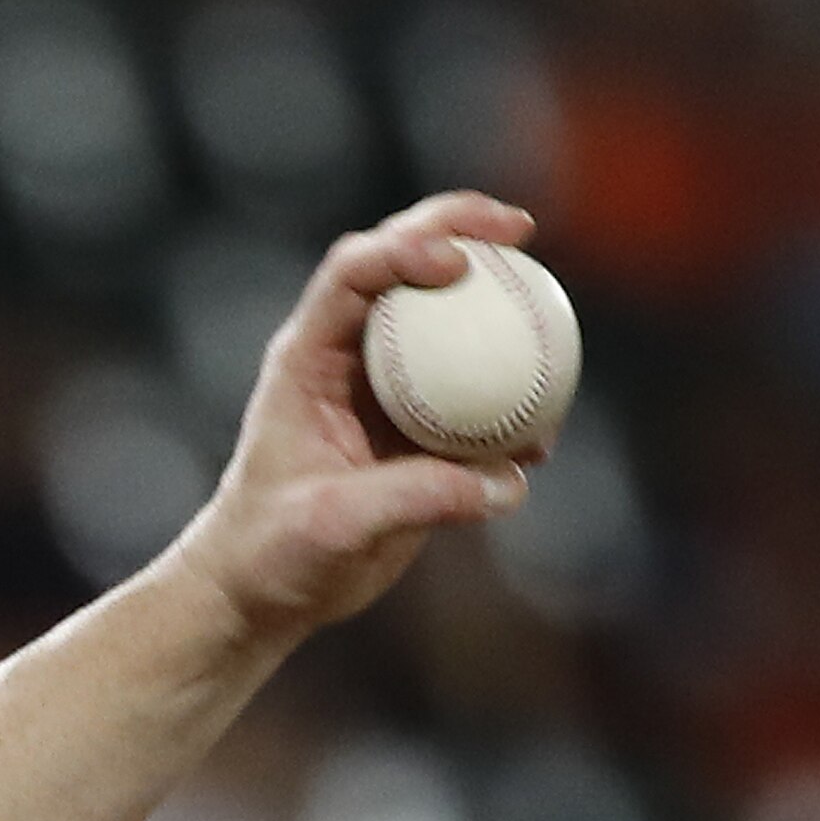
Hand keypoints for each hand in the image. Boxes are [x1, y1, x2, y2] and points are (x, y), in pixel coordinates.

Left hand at [162, 192, 544, 645]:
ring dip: (501, 307)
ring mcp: (388, 389)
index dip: (402, 248)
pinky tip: (542, 440)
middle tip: (522, 228)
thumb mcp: (332, 526)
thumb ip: (412, 497)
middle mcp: (348, 359)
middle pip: (404, 266)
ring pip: (450, 323)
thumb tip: (505, 481)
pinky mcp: (420, 430)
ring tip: (555, 314)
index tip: (456, 262)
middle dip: (461, 229)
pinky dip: (515, 401)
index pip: (352, 275)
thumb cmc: (271, 554)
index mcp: (307, 359)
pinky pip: (478, 396)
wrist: (264, 592)